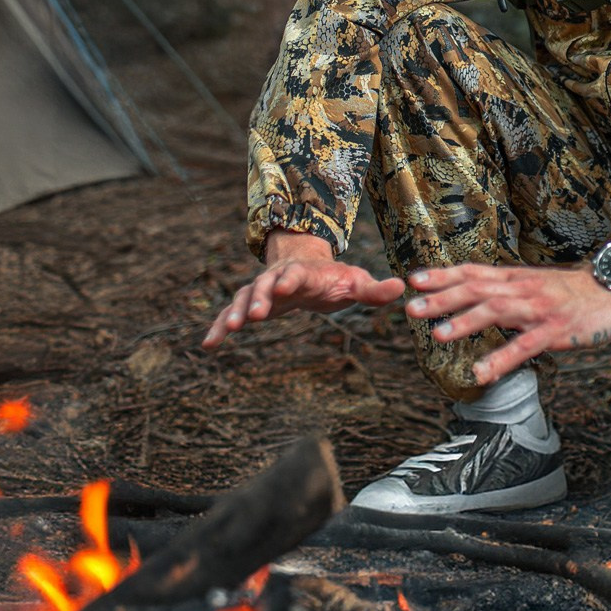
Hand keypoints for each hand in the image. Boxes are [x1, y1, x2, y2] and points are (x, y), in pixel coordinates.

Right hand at [201, 230, 404, 348]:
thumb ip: (374, 290)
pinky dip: (220, 327)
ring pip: (244, 299)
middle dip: (259, 299)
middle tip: (253, 317)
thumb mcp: (356, 282)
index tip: (283, 287)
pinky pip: (232, 315)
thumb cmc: (334, 279)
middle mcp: (278, 279)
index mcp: (304, 273)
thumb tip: (402, 289)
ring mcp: (262, 291)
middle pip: (265, 286)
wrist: (307, 266)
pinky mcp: (252, 305)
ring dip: (236, 314)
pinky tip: (208, 345)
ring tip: (226, 331)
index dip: (289, 280)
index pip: (295, 275)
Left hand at [405, 263, 610, 384]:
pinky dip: (501, 359)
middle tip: (411, 308)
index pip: (473, 272)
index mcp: (517, 278)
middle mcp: (523, 289)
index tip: (414, 280)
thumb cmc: (577, 291)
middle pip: (477, 289)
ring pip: (496, 312)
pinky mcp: (556, 331)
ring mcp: (539, 309)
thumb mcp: (538, 284)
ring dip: (466, 322)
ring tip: (439, 335)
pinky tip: (482, 372)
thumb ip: (509, 289)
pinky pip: (524, 346)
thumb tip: (478, 295)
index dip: (443, 275)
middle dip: (442, 298)